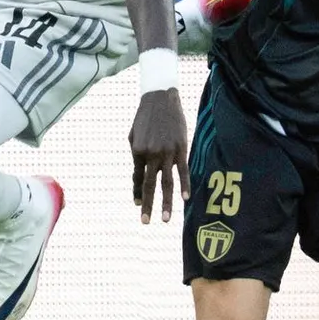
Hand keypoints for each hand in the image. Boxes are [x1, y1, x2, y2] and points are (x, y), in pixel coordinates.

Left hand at [130, 87, 189, 223]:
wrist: (160, 97)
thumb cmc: (145, 116)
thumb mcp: (134, 135)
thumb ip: (137, 154)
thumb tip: (141, 172)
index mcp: (137, 152)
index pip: (137, 178)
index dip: (137, 193)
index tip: (137, 205)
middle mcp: (151, 154)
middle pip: (149, 185)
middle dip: (147, 205)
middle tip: (145, 222)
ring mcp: (166, 153)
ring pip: (167, 183)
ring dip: (166, 202)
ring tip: (165, 219)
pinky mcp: (180, 149)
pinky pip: (183, 171)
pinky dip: (184, 185)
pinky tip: (185, 199)